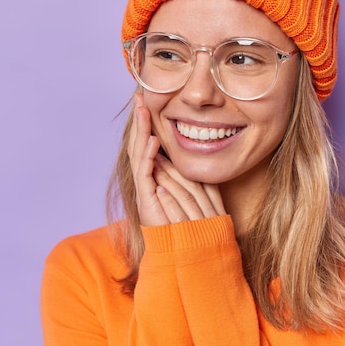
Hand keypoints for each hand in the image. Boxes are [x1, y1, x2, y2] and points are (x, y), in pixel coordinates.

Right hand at [128, 94, 225, 225]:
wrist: (182, 248)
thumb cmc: (191, 221)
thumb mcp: (197, 189)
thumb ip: (196, 171)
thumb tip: (205, 150)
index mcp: (157, 172)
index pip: (149, 140)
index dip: (148, 121)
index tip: (150, 100)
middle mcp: (148, 176)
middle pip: (140, 142)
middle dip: (140, 119)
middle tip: (139, 97)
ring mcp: (145, 186)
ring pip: (139, 152)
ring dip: (140, 130)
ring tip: (142, 110)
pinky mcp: (145, 197)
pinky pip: (144, 172)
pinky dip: (148, 155)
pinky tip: (152, 141)